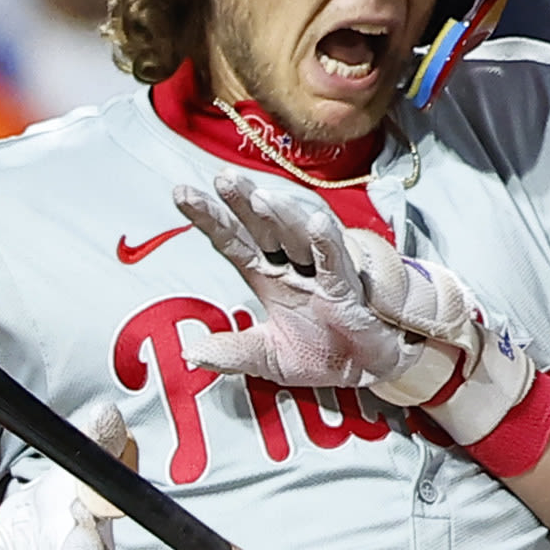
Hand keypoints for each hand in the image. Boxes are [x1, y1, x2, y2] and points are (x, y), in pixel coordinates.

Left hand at [178, 171, 542, 454]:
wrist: (369, 370)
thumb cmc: (323, 353)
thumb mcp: (267, 359)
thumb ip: (231, 353)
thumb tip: (189, 354)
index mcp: (267, 276)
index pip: (232, 241)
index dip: (209, 218)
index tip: (180, 193)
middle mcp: (291, 266)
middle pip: (262, 228)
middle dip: (242, 203)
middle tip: (221, 179)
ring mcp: (320, 273)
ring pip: (297, 236)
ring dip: (280, 215)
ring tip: (258, 195)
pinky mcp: (348, 288)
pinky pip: (336, 263)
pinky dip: (327, 243)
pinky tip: (316, 223)